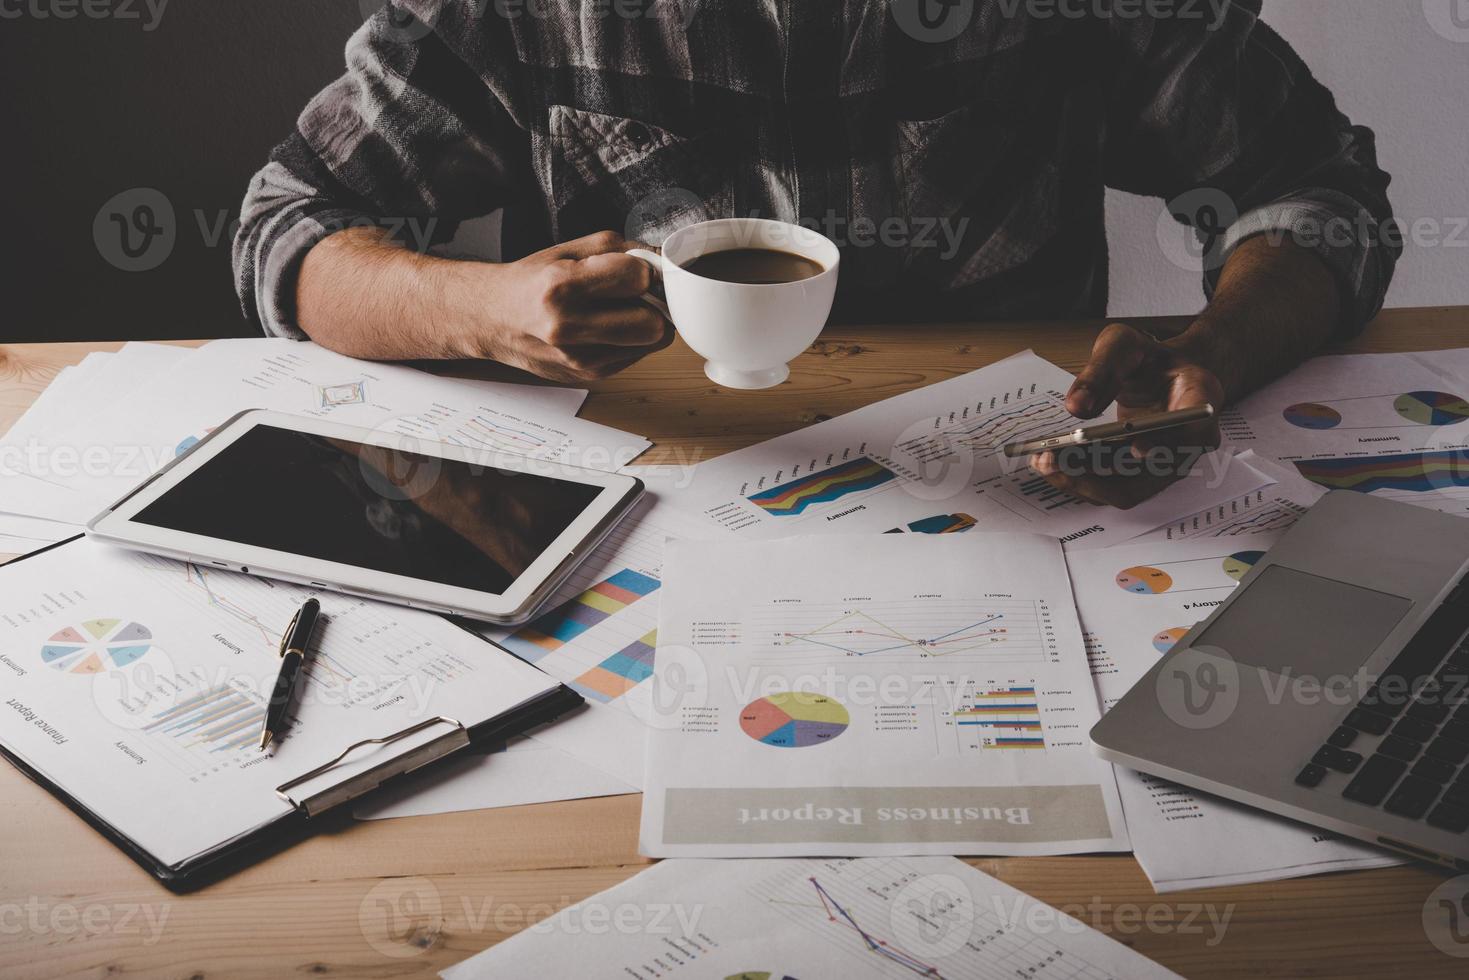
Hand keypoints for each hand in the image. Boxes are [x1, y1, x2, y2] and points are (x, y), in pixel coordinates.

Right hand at [465, 231, 672, 381]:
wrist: (494, 319)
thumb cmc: (532, 282)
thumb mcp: (568, 249)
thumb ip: (618, 249)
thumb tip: (659, 260)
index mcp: (562, 286)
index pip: (638, 279)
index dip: (644, 270)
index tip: (636, 269)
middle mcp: (569, 327)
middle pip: (654, 323)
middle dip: (654, 304)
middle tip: (639, 294)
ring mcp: (580, 359)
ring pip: (651, 342)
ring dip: (646, 323)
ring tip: (621, 310)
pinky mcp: (589, 376)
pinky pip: (637, 355)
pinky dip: (632, 340)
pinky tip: (607, 328)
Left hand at [1029, 322, 1225, 508]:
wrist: (1159, 375)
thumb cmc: (1146, 359)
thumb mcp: (1122, 344)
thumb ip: (1100, 368)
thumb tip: (1076, 406)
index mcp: (1200, 399)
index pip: (1194, 431)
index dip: (1167, 444)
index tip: (1135, 446)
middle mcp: (1190, 441)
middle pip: (1153, 473)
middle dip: (1102, 472)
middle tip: (1057, 458)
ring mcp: (1167, 465)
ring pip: (1128, 490)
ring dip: (1083, 482)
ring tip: (1043, 462)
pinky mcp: (1142, 477)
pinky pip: (1112, 488)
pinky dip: (1080, 481)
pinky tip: (1050, 465)